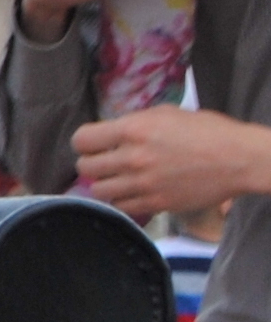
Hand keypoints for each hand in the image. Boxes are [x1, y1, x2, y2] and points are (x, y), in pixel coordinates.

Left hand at [69, 106, 270, 222]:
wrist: (238, 159)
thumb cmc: (205, 130)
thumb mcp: (164, 114)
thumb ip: (133, 123)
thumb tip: (111, 133)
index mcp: (132, 129)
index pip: (82, 139)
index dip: (84, 142)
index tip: (92, 144)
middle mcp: (133, 158)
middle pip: (86, 167)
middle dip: (90, 163)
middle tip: (102, 163)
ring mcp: (145, 184)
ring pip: (100, 191)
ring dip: (104, 184)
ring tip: (116, 179)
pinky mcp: (158, 204)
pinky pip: (123, 207)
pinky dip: (121, 201)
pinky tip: (130, 193)